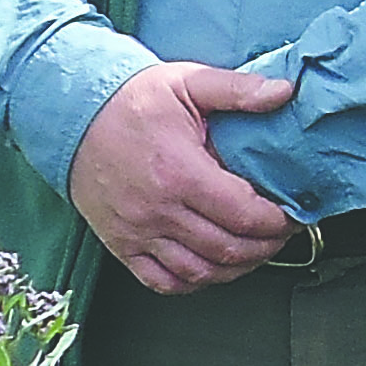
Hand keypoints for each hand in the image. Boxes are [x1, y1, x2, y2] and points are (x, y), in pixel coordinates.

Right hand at [68, 62, 297, 293]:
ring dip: (235, 268)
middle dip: (265, 247)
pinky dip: (193, 283)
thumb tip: (285, 91)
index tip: (293, 215)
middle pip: (227, 248)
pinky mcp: (119, 244)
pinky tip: (212, 267)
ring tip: (256, 251)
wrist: (72, 114)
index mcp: (180, 172)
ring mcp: (136, 232)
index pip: (244, 214)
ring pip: (199, 272)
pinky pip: (161, 282)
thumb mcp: (188, 82)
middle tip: (282, 235)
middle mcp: (157, 210)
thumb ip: (239, 90)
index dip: (277, 222)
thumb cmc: (132, 99)